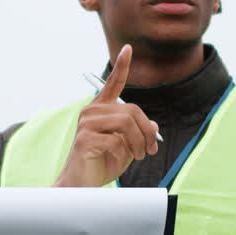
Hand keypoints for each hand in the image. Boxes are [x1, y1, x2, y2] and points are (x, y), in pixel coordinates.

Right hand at [54, 44, 160, 187]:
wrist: (82, 185)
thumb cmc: (102, 164)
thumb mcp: (127, 147)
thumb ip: (138, 133)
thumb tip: (153, 125)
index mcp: (100, 109)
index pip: (113, 83)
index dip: (122, 65)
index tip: (128, 49)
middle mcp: (91, 112)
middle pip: (131, 110)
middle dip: (147, 131)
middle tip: (151, 149)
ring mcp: (86, 124)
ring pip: (127, 123)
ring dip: (139, 142)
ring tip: (140, 156)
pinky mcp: (84, 139)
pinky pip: (117, 140)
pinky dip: (125, 152)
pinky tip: (121, 159)